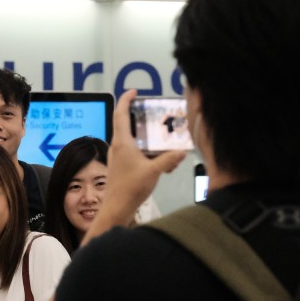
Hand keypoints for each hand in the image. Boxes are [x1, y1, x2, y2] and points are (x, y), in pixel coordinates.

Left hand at [99, 89, 187, 226]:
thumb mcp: (154, 171)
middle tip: (155, 114)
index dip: (126, 100)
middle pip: (127, 125)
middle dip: (141, 119)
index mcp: (122, 143)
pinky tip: (163, 164)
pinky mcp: (122, 166)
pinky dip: (148, 153)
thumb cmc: (130, 189)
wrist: (116, 208)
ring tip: (165, 144)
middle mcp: (118, 147)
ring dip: (148, 140)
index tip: (134, 92)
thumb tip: (182, 151)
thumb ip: (169, 159)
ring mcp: (118, 157)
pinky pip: (135, 153)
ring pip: (133, 141)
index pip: (120, 114)